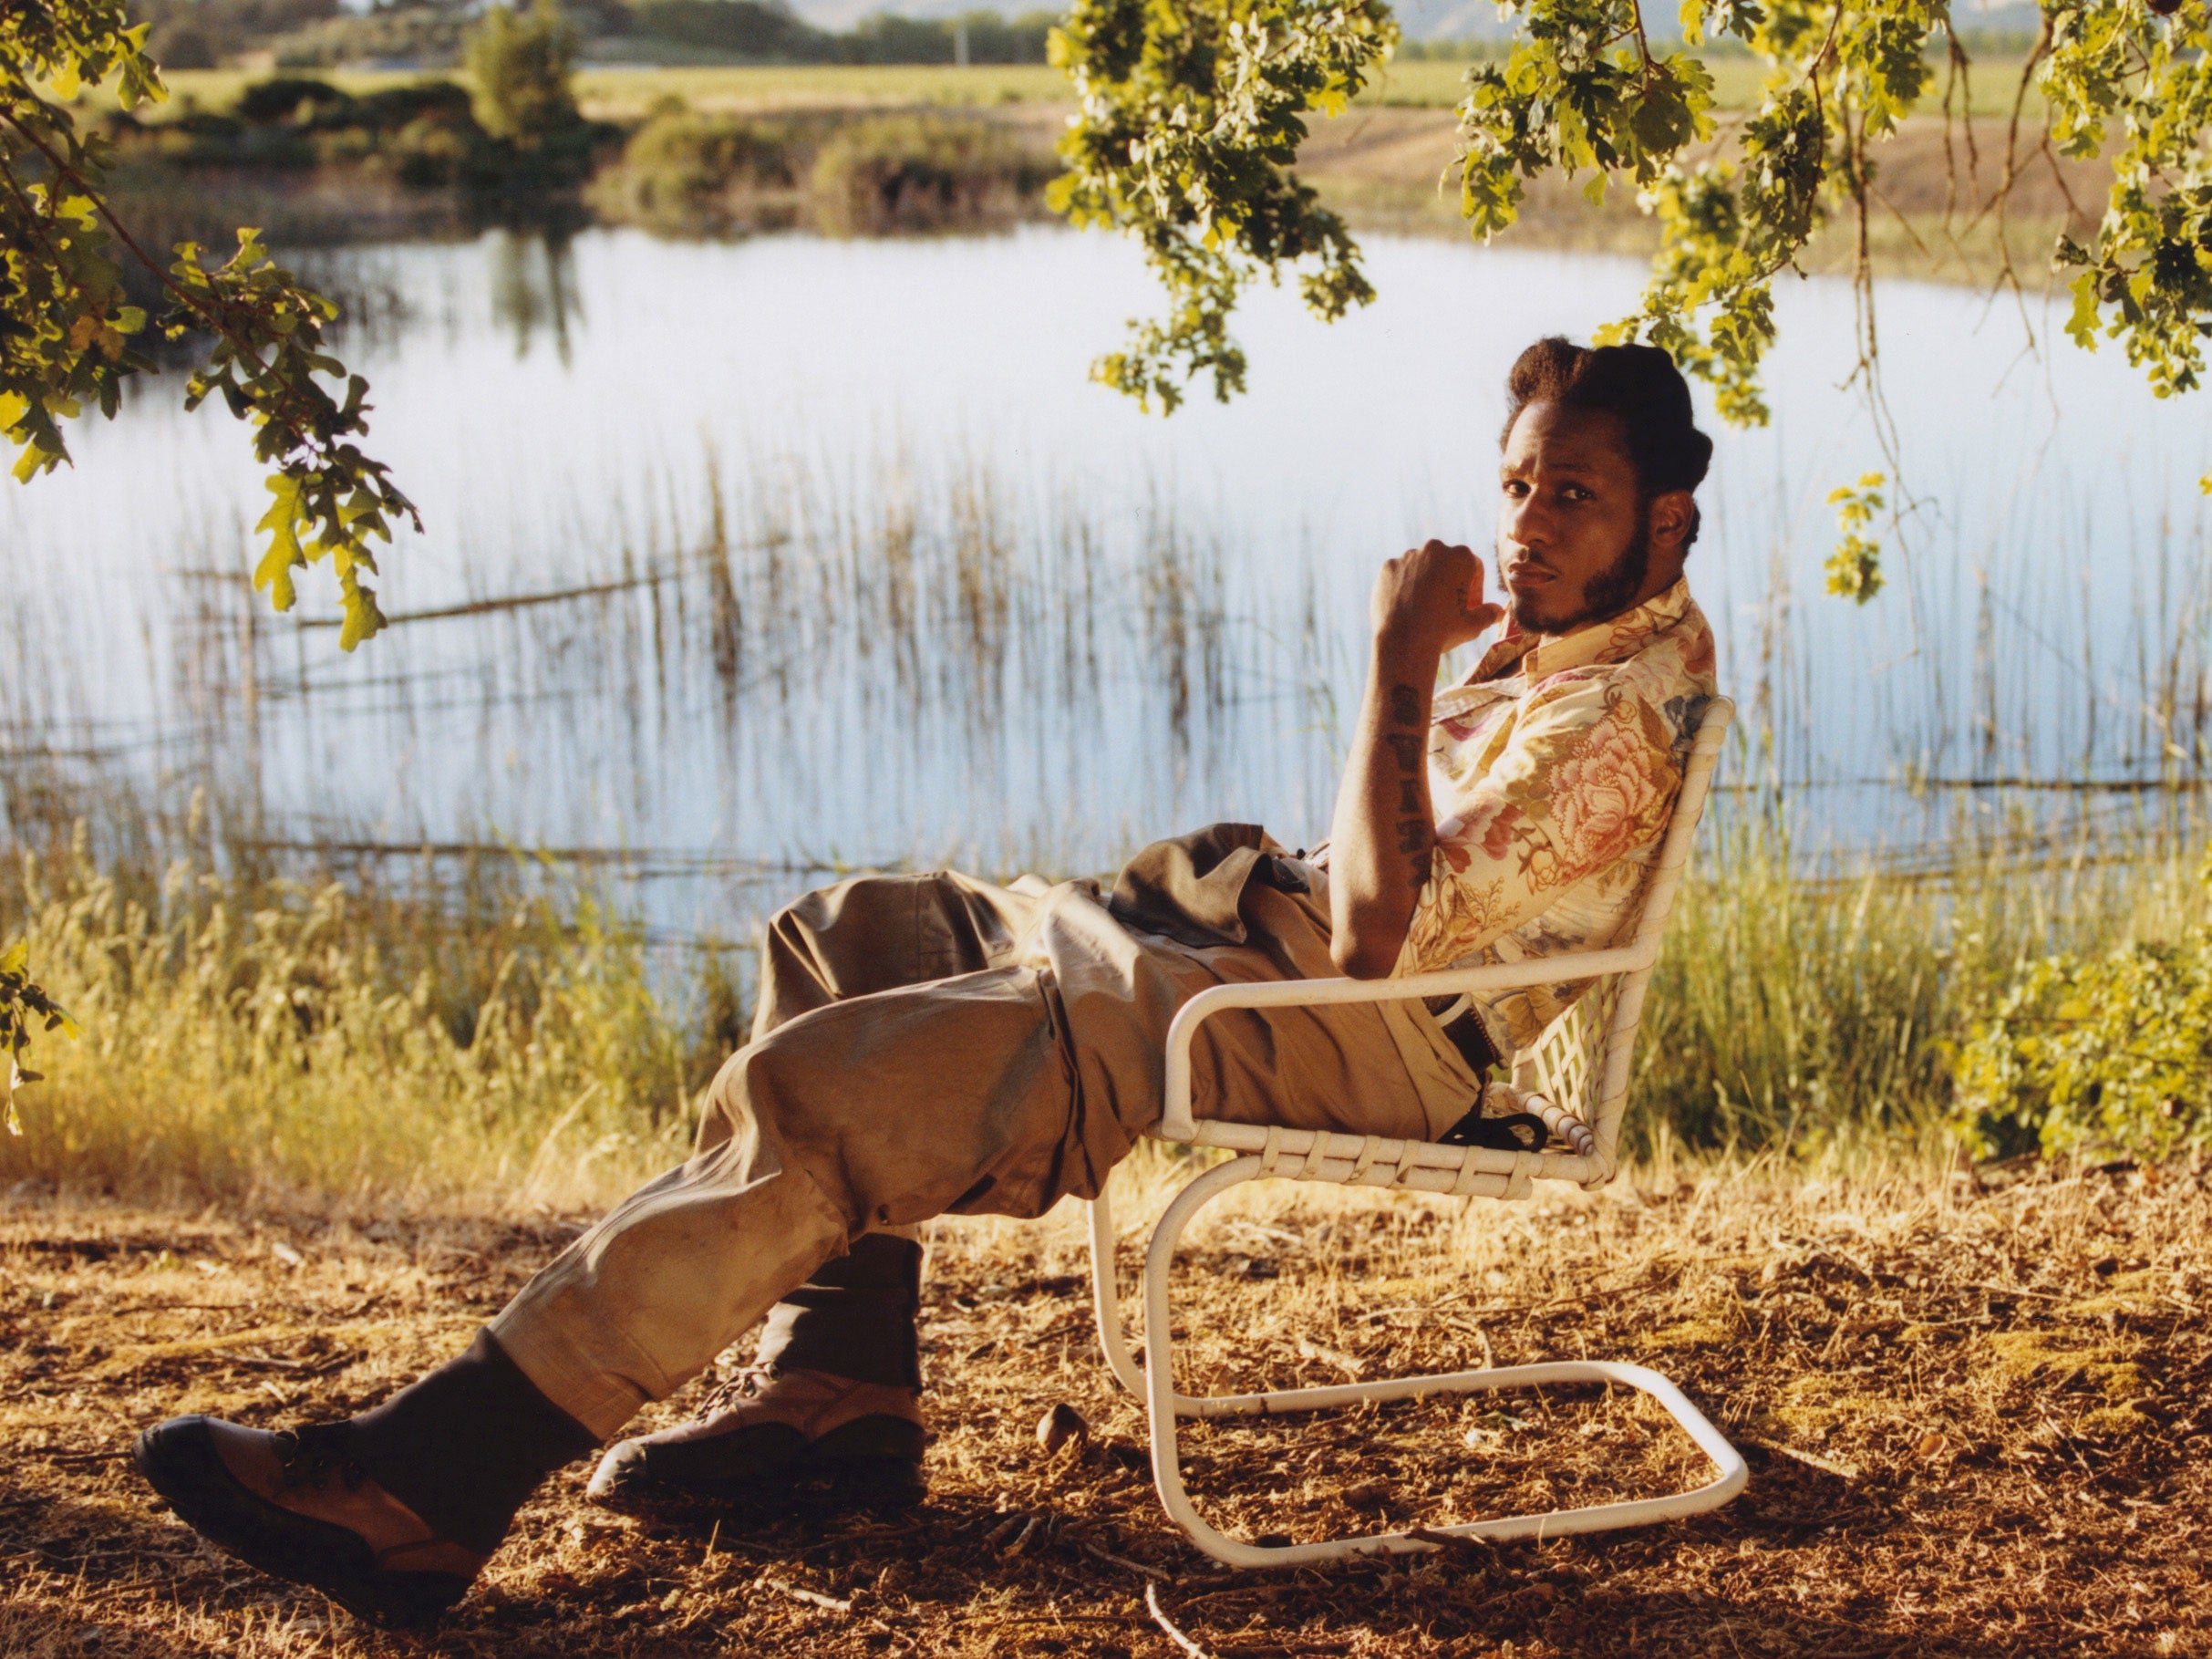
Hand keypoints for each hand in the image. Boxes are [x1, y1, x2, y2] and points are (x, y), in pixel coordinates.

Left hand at [1369, 540, 1505, 660]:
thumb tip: (1498, 611)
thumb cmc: (1443, 632)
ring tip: (1423, 609)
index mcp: (1461, 556)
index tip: (1468, 607)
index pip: (1473, 568)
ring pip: (1421, 567)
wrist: (1404, 641)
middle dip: (1449, 581)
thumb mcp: (1474, 625)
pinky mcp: (1388, 567)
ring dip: (1425, 582)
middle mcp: (1435, 548)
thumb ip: (1489, 614)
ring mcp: (1408, 556)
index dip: (1473, 589)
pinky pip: (1399, 574)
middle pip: (1446, 563)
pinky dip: (1403, 586)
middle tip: (1446, 607)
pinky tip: (1406, 607)